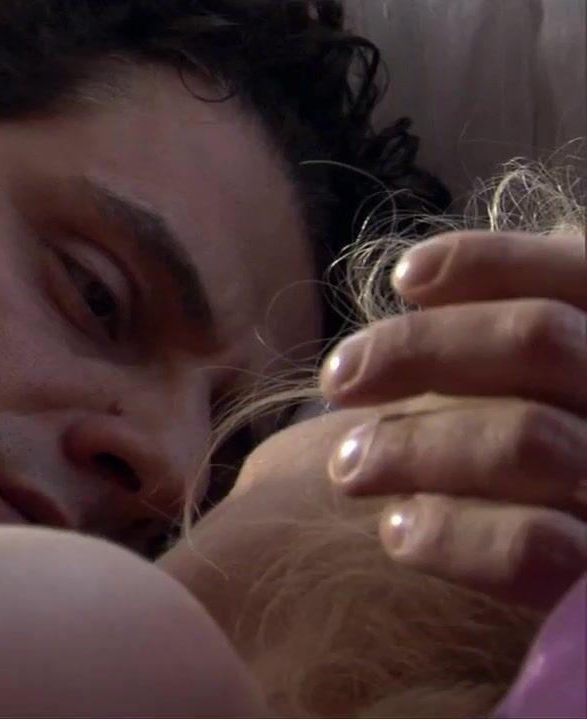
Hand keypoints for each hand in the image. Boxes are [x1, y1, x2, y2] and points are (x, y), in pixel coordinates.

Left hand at [320, 230, 585, 610]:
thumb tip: (422, 290)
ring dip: (411, 444)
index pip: (581, 273)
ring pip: (526, 437)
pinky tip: (396, 532)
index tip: (404, 280)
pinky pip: (532, 549)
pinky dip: (449, 533)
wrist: (580, 577)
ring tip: (347, 467)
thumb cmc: (549, 480)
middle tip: (337, 379)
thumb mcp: (549, 400)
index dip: (491, 263)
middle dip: (419, 350)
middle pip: (541, 340)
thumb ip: (512, 352)